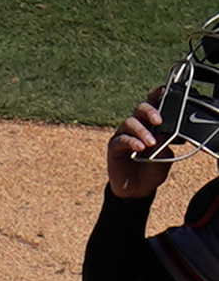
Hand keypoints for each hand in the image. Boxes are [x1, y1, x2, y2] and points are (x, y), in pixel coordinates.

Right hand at [108, 84, 172, 198]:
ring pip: (130, 123)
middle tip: (158, 122)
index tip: (164, 91)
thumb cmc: (152, 169)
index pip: (153, 105)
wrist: (138, 189)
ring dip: (142, 131)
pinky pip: (121, 139)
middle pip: (140, 109)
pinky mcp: (115, 147)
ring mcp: (124, 135)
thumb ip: (165, 143)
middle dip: (150, 112)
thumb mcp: (166, 155)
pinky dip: (131, 142)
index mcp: (151, 125)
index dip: (157, 96)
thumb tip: (163, 134)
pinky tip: (139, 148)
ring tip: (151, 143)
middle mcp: (136, 127)